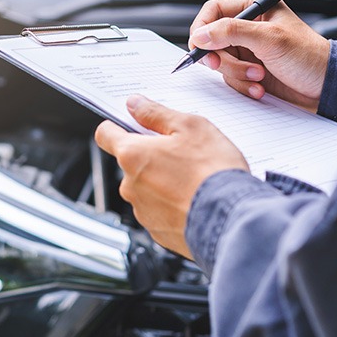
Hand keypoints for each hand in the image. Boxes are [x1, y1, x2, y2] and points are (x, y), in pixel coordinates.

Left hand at [95, 94, 248, 258]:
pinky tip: (195, 198)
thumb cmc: (213, 171)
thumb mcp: (190, 127)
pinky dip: (173, 204)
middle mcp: (130, 186)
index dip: (116, 126)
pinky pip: (160, 211)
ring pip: (147, 188)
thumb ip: (156, 114)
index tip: (130, 123)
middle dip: (151, 155)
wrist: (231, 219)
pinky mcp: (158, 232)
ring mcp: (143, 211)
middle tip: (181, 152)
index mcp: (132, 155)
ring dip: (163, 181)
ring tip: (194, 178)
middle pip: (131, 162)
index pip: (105, 135)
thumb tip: (135, 105)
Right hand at [189, 0, 329, 111]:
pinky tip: (260, 87)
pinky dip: (242, 85)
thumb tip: (201, 34)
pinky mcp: (249, 71)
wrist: (326, 87)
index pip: (213, 11)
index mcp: (254, 8)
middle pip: (212, 40)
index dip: (202, 29)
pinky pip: (230, 78)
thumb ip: (232, 32)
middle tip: (223, 66)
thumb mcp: (269, 39)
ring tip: (259, 76)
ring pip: (220, 62)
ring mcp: (248, 50)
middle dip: (222, 57)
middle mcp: (248, 27)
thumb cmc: (308, 56)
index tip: (200, 47)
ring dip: (237, 74)